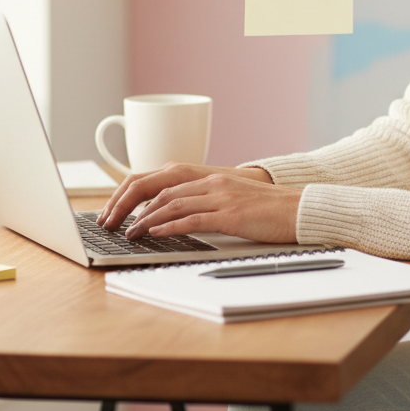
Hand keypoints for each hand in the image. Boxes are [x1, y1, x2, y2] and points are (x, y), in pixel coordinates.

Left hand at [97, 163, 297, 242]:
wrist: (298, 209)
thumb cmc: (265, 209)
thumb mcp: (229, 198)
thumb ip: (202, 201)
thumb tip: (171, 216)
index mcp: (207, 176)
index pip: (157, 178)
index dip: (130, 192)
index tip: (113, 209)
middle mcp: (210, 182)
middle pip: (157, 189)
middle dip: (128, 206)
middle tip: (111, 223)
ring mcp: (220, 197)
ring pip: (170, 204)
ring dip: (144, 220)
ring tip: (127, 233)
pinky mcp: (230, 215)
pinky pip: (192, 219)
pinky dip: (168, 227)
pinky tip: (154, 234)